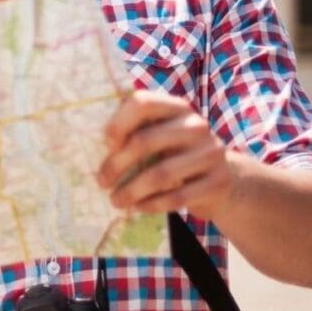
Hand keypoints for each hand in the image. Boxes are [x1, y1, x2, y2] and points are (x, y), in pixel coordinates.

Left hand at [96, 89, 238, 220]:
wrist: (222, 178)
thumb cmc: (175, 154)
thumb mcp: (161, 135)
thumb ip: (135, 132)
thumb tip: (89, 146)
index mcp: (176, 107)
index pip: (142, 103)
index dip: (119, 123)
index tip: (106, 145)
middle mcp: (196, 125)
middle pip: (145, 141)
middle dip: (117, 165)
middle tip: (101, 182)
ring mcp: (211, 153)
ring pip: (160, 174)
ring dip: (131, 190)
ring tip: (116, 200)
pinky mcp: (218, 182)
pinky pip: (177, 197)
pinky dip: (152, 204)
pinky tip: (138, 207)